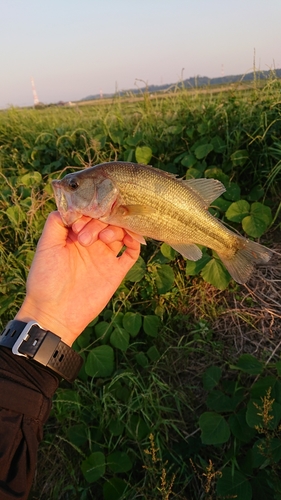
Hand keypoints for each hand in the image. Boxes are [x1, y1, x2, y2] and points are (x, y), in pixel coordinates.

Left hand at [15, 212, 139, 345]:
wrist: (54, 313)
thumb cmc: (45, 280)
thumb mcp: (45, 246)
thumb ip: (56, 223)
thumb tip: (71, 205)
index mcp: (74, 235)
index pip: (89, 213)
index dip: (87, 213)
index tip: (79, 223)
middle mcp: (91, 243)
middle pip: (106, 220)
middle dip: (98, 223)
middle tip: (86, 239)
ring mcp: (104, 257)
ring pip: (120, 232)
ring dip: (116, 229)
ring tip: (105, 239)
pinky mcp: (115, 271)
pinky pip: (132, 252)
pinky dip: (135, 242)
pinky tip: (129, 239)